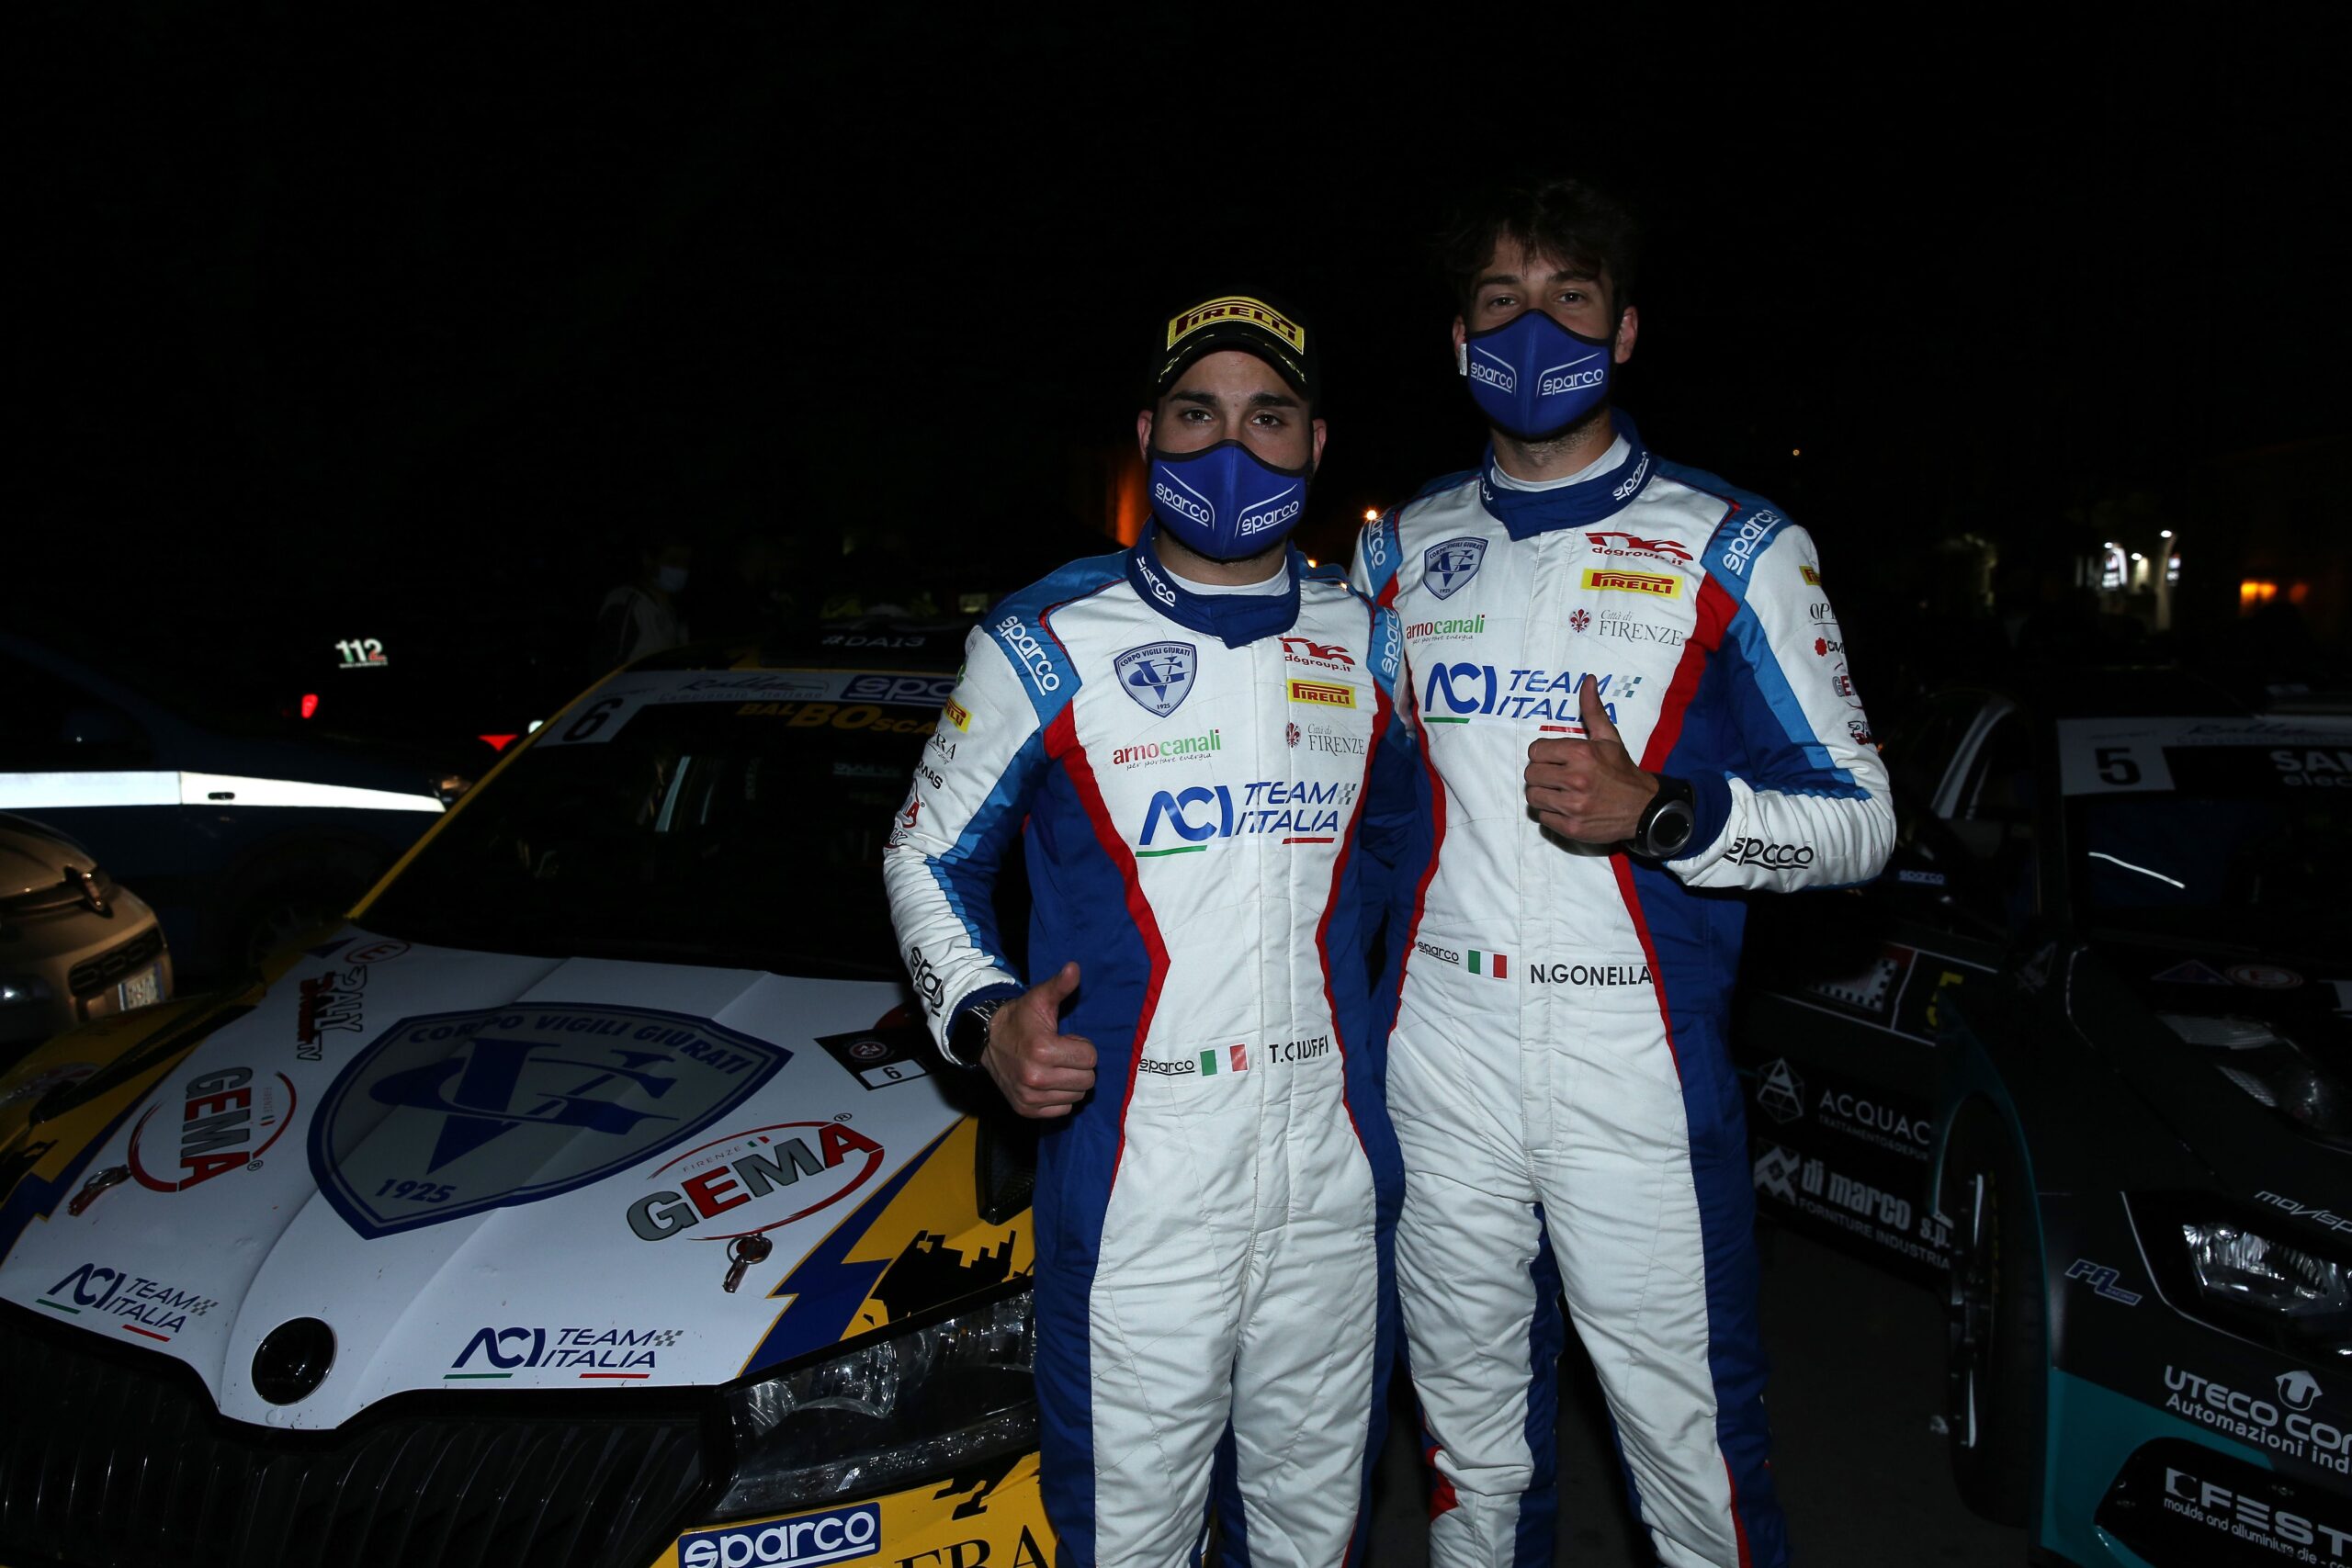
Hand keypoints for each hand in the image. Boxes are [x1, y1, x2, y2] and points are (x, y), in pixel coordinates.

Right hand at [981, 961, 1097, 1118]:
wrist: (987, 1040)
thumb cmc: (1020, 1019)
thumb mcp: (1040, 998)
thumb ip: (1060, 985)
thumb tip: (1075, 968)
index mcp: (1042, 1050)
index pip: (1090, 1057)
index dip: (1081, 1046)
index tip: (1065, 1039)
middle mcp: (1035, 1078)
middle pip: (1087, 1080)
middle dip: (1079, 1065)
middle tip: (1061, 1054)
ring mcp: (1030, 1097)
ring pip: (1077, 1096)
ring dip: (1071, 1081)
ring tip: (1054, 1066)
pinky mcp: (1026, 1109)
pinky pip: (1063, 1109)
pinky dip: (1060, 1097)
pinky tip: (1048, 1081)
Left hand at [1523, 676, 1659, 843]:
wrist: (1644, 808)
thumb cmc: (1621, 771)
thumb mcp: (1609, 738)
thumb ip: (1593, 710)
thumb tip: (1588, 680)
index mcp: (1581, 754)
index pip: (1535, 751)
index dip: (1544, 755)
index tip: (1556, 759)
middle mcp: (1576, 779)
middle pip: (1531, 774)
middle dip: (1541, 774)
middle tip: (1557, 776)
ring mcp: (1573, 806)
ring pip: (1533, 796)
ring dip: (1543, 794)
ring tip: (1560, 792)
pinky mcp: (1572, 827)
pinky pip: (1542, 817)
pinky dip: (1551, 813)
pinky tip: (1567, 808)